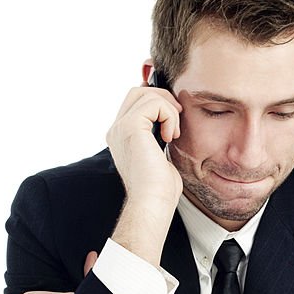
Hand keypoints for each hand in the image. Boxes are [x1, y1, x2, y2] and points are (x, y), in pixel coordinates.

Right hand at [106, 84, 183, 207]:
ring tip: (173, 133)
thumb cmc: (160, 187)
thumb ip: (157, 134)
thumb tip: (169, 118)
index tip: (174, 117)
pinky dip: (169, 116)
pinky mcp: (131, 127)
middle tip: (177, 117)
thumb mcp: (159, 154)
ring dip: (169, 110)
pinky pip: (154, 103)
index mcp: (121, 136)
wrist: (153, 201)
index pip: (135, 102)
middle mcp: (116, 129)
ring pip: (147, 94)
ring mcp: (120, 127)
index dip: (157, 102)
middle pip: (137, 92)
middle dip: (162, 98)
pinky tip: (169, 137)